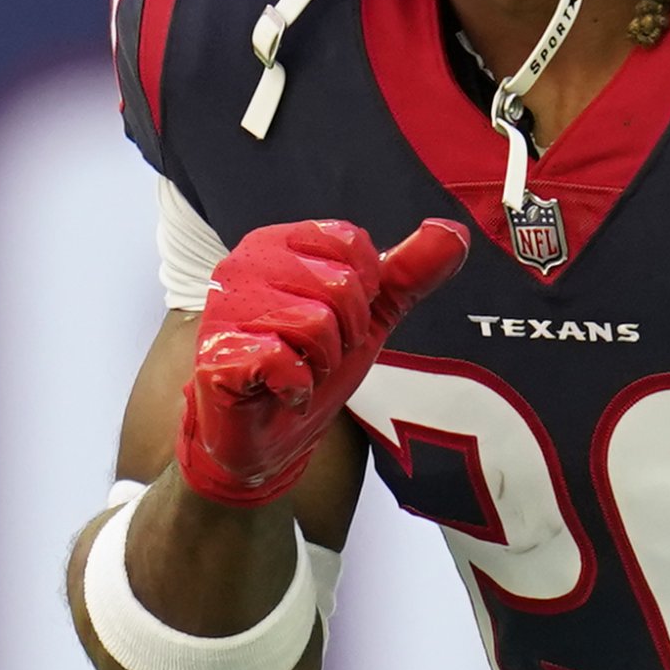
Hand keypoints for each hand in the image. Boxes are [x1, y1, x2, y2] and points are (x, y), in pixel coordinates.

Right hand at [175, 218, 469, 505]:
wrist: (269, 437)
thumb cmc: (311, 363)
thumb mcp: (370, 315)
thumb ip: (409, 273)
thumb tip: (453, 232)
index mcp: (279, 243)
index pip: (353, 244)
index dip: (363, 293)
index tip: (338, 317)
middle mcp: (245, 264)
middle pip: (339, 284)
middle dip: (345, 332)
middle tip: (316, 352)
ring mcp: (224, 308)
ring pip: (316, 323)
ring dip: (323, 362)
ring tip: (298, 369)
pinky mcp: (217, 355)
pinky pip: (282, 361)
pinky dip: (298, 386)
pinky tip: (280, 390)